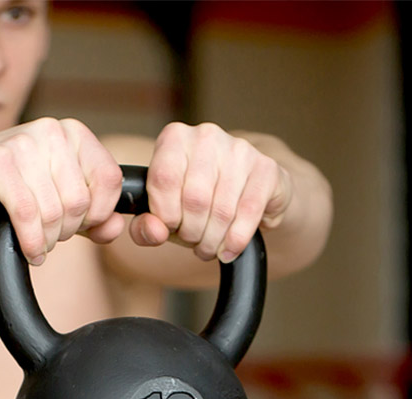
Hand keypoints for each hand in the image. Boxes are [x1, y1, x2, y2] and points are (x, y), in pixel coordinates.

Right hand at [0, 118, 125, 264]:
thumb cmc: (0, 192)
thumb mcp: (53, 203)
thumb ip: (89, 217)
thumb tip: (116, 227)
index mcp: (71, 133)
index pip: (110, 179)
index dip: (99, 214)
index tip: (79, 227)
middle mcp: (51, 131)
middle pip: (81, 201)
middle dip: (66, 231)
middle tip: (48, 237)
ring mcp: (23, 143)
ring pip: (54, 211)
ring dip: (46, 240)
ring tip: (35, 242)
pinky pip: (27, 214)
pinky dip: (30, 241)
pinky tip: (27, 249)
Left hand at [131, 122, 293, 262]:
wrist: (246, 190)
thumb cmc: (198, 200)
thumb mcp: (165, 211)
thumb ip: (145, 226)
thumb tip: (155, 231)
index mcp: (175, 138)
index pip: (163, 179)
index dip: (165, 214)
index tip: (170, 228)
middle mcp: (206, 136)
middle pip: (194, 199)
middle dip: (191, 233)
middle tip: (193, 242)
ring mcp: (239, 149)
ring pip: (222, 210)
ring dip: (213, 240)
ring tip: (209, 247)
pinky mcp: (266, 167)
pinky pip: (249, 212)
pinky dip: (236, 240)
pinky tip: (229, 250)